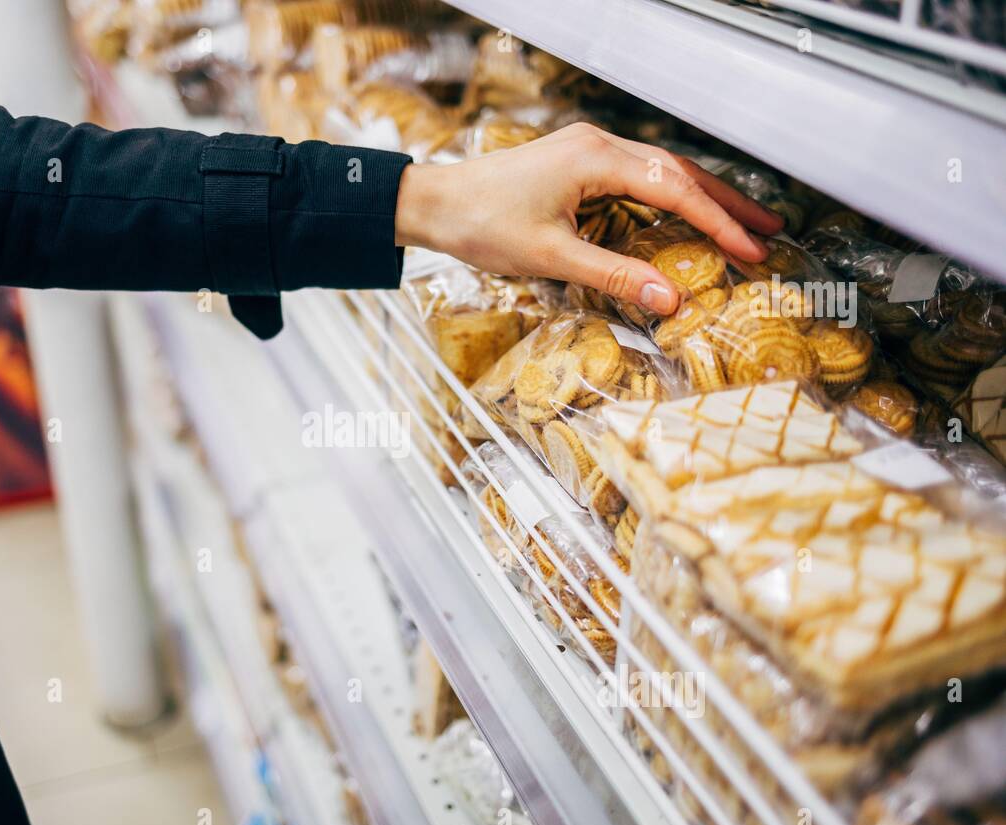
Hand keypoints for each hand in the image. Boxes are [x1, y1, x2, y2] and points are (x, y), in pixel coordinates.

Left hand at [393, 123, 783, 315]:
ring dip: (703, 197)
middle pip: (679, 172)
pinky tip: (686, 214)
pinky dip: (670, 195)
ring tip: (742, 223)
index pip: (675, 189)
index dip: (718, 223)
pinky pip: (638, 175)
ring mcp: (588, 150)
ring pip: (661, 171)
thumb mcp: (551, 257)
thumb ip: (614, 276)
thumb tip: (669, 300)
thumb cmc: (481, 224)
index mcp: (596, 159)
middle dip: (727, 203)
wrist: (434, 202)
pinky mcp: (577, 161)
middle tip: (770, 229)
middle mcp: (598, 145)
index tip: (751, 249)